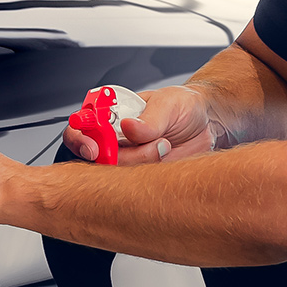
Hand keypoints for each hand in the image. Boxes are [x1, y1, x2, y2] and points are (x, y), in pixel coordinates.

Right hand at [64, 82, 217, 165]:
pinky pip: (136, 184)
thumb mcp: (168, 103)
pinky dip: (151, 174)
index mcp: (110, 114)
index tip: (94, 148)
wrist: (206, 123)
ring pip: (117, 173)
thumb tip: (130, 126)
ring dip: (143, 161)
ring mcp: (127, 158)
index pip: (79, 128)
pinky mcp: (142, 174)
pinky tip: (166, 157)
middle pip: (95, 158)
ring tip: (164, 144)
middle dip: (115, 158)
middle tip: (147, 147)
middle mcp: (113, 138)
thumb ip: (149, 118)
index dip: (79, 139)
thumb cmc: (183, 105)